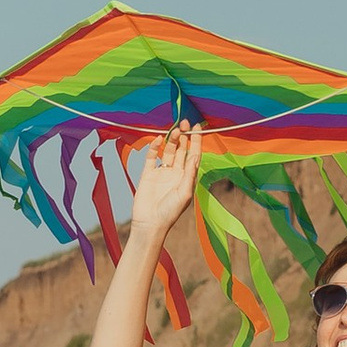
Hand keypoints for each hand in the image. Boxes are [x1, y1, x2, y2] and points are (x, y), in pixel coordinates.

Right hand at [123, 122, 201, 243]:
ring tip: (175, 129)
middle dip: (184, 136)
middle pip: (181, 149)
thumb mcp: (184, 193)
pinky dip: (154, 147)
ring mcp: (162, 172)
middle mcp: (176, 173)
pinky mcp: (148, 174)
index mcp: (187, 177)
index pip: (193, 154)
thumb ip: (189, 174)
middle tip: (184, 122)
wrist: (149, 224)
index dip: (196, 140)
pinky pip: (151, 156)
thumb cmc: (170, 213)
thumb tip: (194, 156)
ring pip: (168, 151)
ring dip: (171, 140)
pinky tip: (158, 140)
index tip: (198, 126)